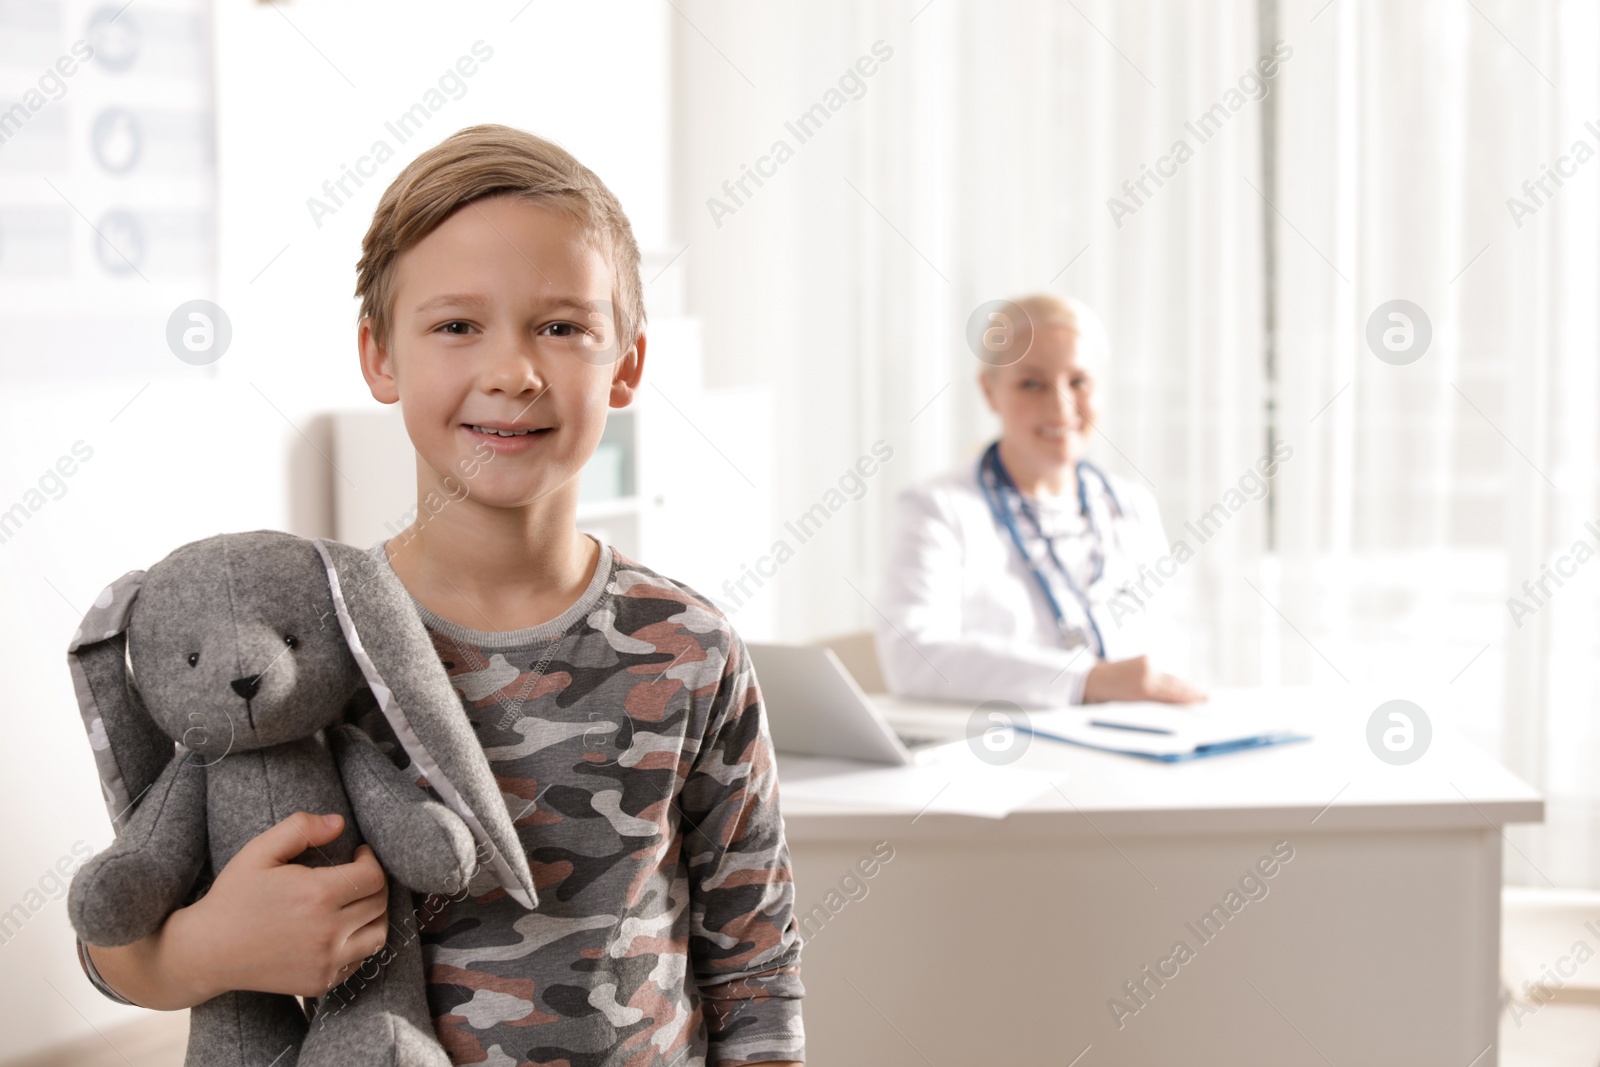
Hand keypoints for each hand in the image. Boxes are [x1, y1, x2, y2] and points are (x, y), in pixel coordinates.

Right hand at [163, 812, 389, 999]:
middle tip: (357, 875)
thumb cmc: (233, 897)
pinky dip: (358, 944)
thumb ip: (300, 828)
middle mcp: (328, 932)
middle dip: (374, 884)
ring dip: (375, 915)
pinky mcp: (320, 982)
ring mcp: (326, 961)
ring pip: (378, 935)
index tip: (359, 855)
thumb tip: (339, 822)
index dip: (371, 860)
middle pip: (379, 903)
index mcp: (318, 895)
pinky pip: (359, 961)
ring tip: (357, 902)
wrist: (205, 952)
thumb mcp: (258, 851)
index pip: (373, 875)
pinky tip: (340, 930)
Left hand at [1082, 655, 1205, 704]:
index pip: (1172, 693)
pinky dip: (1174, 680)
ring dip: (1185, 685)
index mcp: (1143, 686)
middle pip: (1176, 683)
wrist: (1092, 678)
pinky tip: (1184, 685)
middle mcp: (1147, 671)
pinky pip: (1164, 672)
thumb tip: (1175, 708)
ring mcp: (1146, 662)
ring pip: (1171, 677)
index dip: (1189, 697)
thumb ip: (1154, 706)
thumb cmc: (1110, 699)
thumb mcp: (1132, 707)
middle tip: (1208, 697)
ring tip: (1200, 693)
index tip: (1204, 700)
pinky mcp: (1145, 658)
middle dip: (1192, 691)